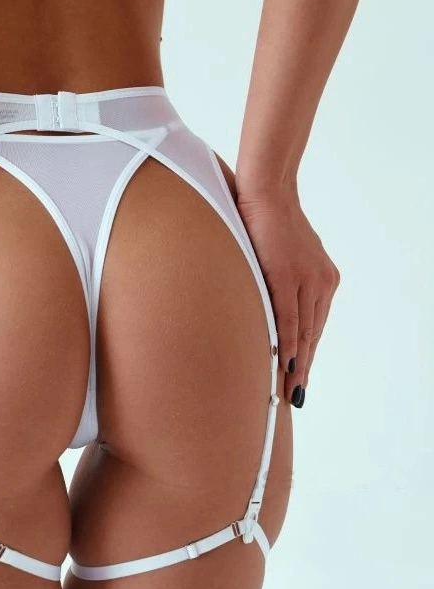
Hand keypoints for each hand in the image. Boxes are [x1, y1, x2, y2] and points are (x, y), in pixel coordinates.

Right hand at [235, 182, 339, 405]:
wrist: (265, 191)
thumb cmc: (268, 219)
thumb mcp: (285, 253)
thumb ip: (287, 278)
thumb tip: (273, 302)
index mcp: (323, 278)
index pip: (315, 326)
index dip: (307, 354)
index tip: (300, 378)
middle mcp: (321, 281)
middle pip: (312, 334)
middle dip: (302, 367)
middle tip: (294, 397)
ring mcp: (307, 278)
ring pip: (303, 331)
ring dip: (295, 363)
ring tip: (287, 390)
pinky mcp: (287, 275)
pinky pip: (288, 318)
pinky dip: (285, 344)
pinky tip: (283, 364)